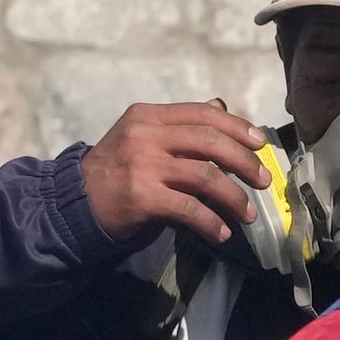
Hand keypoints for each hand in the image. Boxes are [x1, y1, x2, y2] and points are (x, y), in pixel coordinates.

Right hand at [80, 100, 269, 244]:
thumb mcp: (142, 136)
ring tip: (247, 214)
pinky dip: (211, 222)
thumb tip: (220, 106)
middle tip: (263, 181)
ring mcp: (142, 165)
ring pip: (206, 176)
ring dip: (234, 198)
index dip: (237, 127)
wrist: (75, 200)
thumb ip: (179, 125)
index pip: (202, 114)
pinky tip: (222, 233)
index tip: (260, 143)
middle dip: (245, 162)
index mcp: (148, 116)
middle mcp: (145, 135)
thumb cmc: (117, 169)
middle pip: (210, 142)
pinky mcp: (141, 196)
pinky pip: (190, 209)